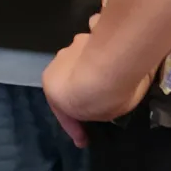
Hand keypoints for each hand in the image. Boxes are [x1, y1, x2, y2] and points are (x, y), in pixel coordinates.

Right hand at [41, 17, 151, 145]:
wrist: (112, 65)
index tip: (83, 140)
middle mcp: (59, 61)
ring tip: (111, 77)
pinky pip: (98, 40)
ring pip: (83, 59)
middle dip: (81, 88)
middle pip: (70, 78)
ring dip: (92, 68)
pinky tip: (118, 50)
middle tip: (99, 100)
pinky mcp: (95, 30)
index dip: (74, 128)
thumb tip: (97, 102)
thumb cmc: (100, 98)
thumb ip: (92, 108)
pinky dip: (104, 45)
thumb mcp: (96, 115)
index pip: (63, 112)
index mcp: (52, 87)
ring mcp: (76, 43)